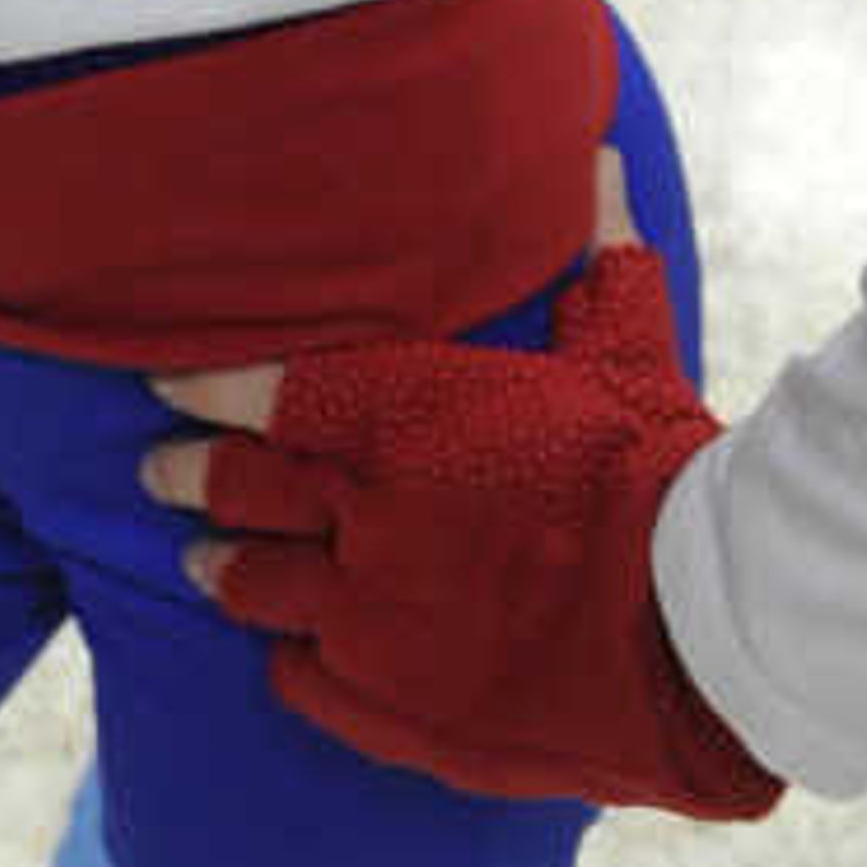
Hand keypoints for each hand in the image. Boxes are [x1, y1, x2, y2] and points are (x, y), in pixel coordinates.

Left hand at [141, 148, 780, 817]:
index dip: (204, 383)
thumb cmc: (665, 477)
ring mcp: (377, 620)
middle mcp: (370, 514)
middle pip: (239, 489)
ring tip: (199, 563)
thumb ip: (595, 260)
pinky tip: (285, 652)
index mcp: (408, 415)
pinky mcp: (401, 709)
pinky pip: (306, 681)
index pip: (266, 390)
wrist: (706, 635)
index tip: (163, 382)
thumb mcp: (628, 353)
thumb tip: (603, 158)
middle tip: (159, 472)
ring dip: (224, 570)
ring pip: (257, 588)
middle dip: (190, 476)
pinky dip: (291, 660)